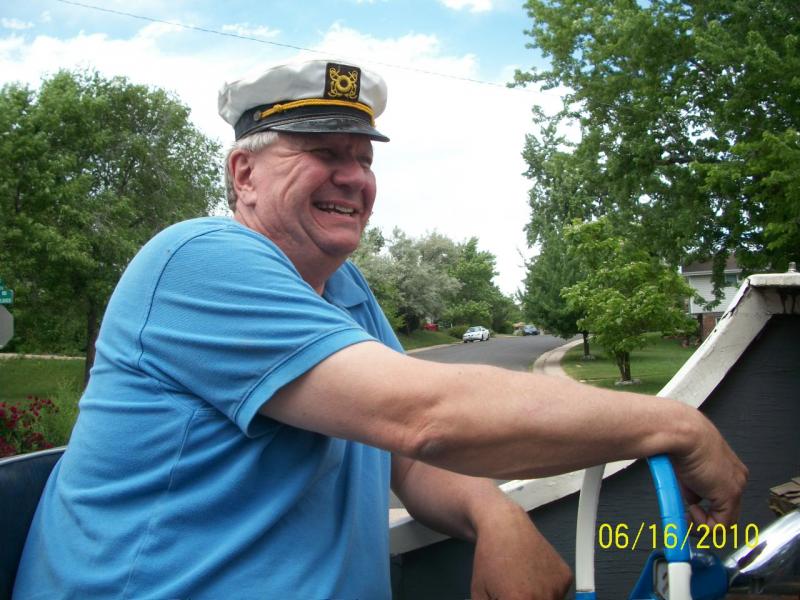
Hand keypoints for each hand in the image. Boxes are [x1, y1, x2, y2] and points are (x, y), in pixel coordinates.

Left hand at [471, 502, 571, 599]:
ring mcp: (558, 587)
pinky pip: (559, 594)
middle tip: (517, 594)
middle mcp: (543, 598)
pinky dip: (549, 591)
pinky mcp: (566, 576)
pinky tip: (534, 574)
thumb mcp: (480, 595)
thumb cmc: (489, 560)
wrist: (504, 526)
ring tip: (523, 584)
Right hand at [670, 411, 747, 527]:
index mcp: (727, 467)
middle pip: (725, 511)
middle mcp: (736, 477)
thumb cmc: (680, 440)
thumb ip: (689, 484)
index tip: (688, 510)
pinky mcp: (730, 494)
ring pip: (724, 521)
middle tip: (685, 516)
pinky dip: (701, 525)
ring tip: (686, 511)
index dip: (703, 508)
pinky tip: (691, 509)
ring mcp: (736, 486)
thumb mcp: (684, 466)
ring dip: (700, 522)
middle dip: (703, 518)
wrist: (682, 432)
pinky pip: (720, 526)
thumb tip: (685, 498)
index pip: (721, 498)